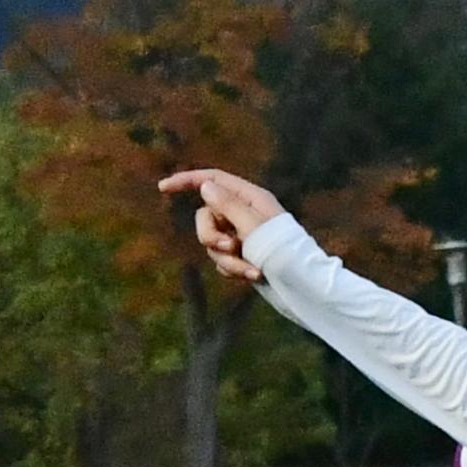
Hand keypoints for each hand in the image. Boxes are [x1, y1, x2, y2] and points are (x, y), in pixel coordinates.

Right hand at [164, 167, 289, 282]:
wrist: (302, 286)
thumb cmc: (284, 252)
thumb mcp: (253, 226)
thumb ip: (227, 205)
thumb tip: (205, 187)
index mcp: (250, 198)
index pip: (212, 180)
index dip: (187, 181)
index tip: (163, 187)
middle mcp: (244, 214)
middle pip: (205, 217)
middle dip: (211, 237)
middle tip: (230, 248)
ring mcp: (242, 236)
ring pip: (212, 243)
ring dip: (227, 259)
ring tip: (251, 269)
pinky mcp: (242, 256)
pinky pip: (222, 260)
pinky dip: (233, 269)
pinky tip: (253, 276)